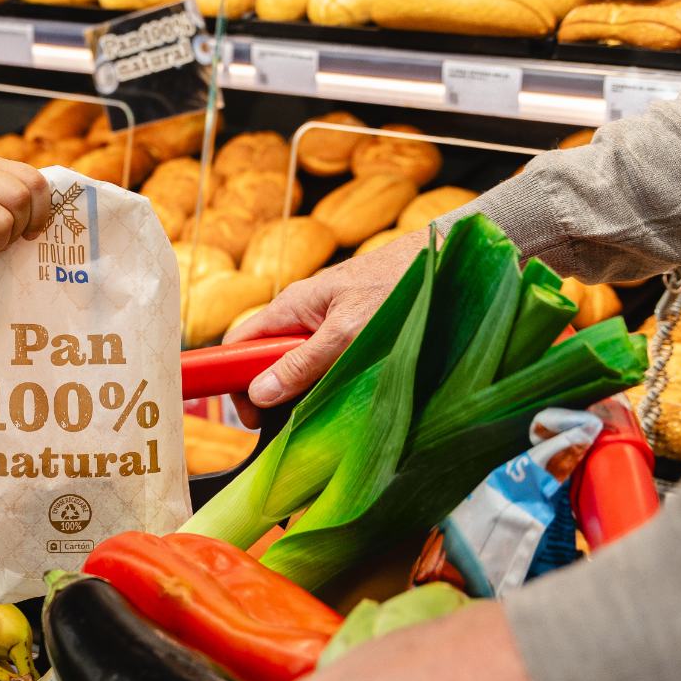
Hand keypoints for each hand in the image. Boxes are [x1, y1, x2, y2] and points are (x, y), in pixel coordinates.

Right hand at [224, 231, 425, 426]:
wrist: (446, 257)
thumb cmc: (398, 284)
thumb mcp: (347, 332)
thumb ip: (302, 363)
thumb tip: (259, 393)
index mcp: (290, 307)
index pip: (237, 346)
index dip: (234, 381)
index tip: (251, 417)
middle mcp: (302, 315)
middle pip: (266, 359)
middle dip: (273, 392)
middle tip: (290, 423)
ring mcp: (326, 323)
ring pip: (299, 364)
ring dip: (306, 390)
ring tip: (326, 411)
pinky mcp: (351, 331)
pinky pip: (327, 363)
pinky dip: (332, 382)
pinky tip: (350, 395)